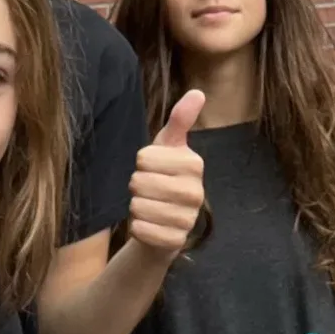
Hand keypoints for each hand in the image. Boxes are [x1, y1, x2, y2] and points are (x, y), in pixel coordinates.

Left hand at [128, 91, 205, 253]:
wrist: (164, 223)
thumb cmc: (163, 177)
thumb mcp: (168, 147)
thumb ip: (180, 120)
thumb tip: (198, 92)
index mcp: (194, 164)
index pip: (144, 158)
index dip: (141, 163)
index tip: (153, 169)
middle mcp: (196, 192)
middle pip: (139, 182)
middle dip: (136, 186)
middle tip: (148, 190)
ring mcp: (188, 219)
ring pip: (138, 207)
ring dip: (136, 208)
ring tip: (149, 207)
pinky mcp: (176, 241)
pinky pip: (141, 230)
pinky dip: (138, 228)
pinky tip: (149, 225)